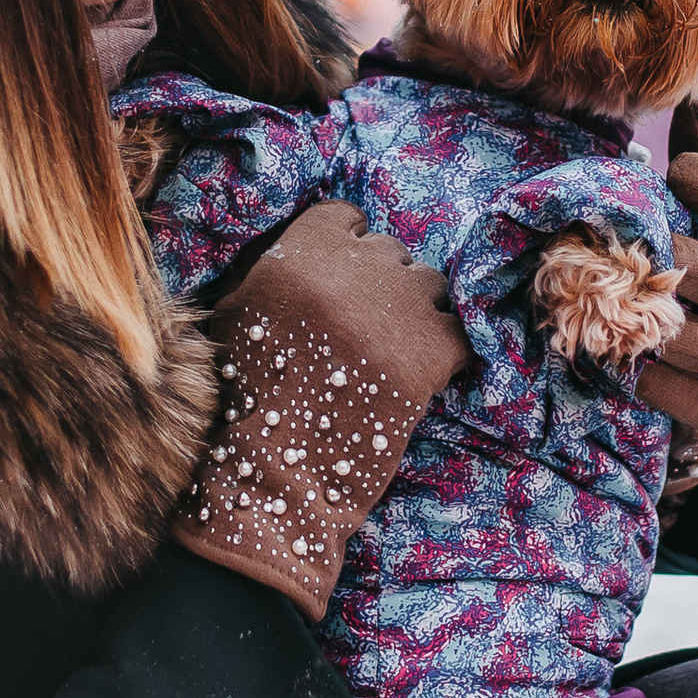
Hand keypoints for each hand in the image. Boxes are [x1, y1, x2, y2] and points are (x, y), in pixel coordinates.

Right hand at [169, 202, 466, 621]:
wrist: (271, 479)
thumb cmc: (243, 404)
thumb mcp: (235, 318)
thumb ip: (271, 271)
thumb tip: (308, 250)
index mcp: (295, 254)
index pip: (345, 218)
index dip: (345, 252)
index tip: (343, 287)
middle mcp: (349, 270)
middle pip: (389, 251)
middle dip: (381, 286)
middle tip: (365, 333)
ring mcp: (394, 309)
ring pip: (430, 283)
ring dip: (418, 312)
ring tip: (394, 354)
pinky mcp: (430, 352)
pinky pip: (462, 332)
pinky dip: (451, 352)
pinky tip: (430, 375)